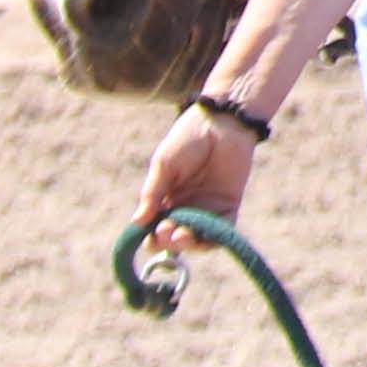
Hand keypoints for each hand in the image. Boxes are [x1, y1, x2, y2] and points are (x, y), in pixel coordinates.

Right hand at [136, 105, 258, 253]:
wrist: (221, 123)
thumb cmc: (187, 140)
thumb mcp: (164, 166)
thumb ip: (152, 194)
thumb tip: (136, 223)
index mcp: (165, 199)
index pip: (154, 228)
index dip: (150, 238)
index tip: (148, 240)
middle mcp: (185, 208)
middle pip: (174, 236)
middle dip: (168, 240)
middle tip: (166, 232)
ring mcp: (207, 208)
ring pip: (197, 238)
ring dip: (189, 243)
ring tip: (182, 236)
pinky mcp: (229, 205)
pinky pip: (222, 230)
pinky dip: (213, 239)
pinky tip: (203, 238)